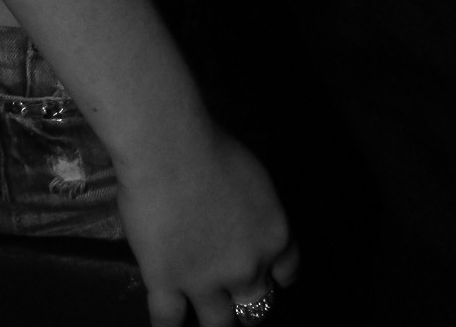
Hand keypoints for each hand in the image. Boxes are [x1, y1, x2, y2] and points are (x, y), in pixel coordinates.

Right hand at [115, 116, 298, 326]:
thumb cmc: (213, 146)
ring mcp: (206, 282)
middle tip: (236, 299)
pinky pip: (169, 323)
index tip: (270, 277)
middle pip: (256, 306)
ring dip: (216, 321)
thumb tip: (243, 223)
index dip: (278, 276)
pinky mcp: (167, 285)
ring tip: (207, 316)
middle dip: (247, 305)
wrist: (170, 149)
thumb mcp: (254, 178)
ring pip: (219, 325)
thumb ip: (254, 212)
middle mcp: (247, 267)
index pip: (288, 271)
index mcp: (274, 235)